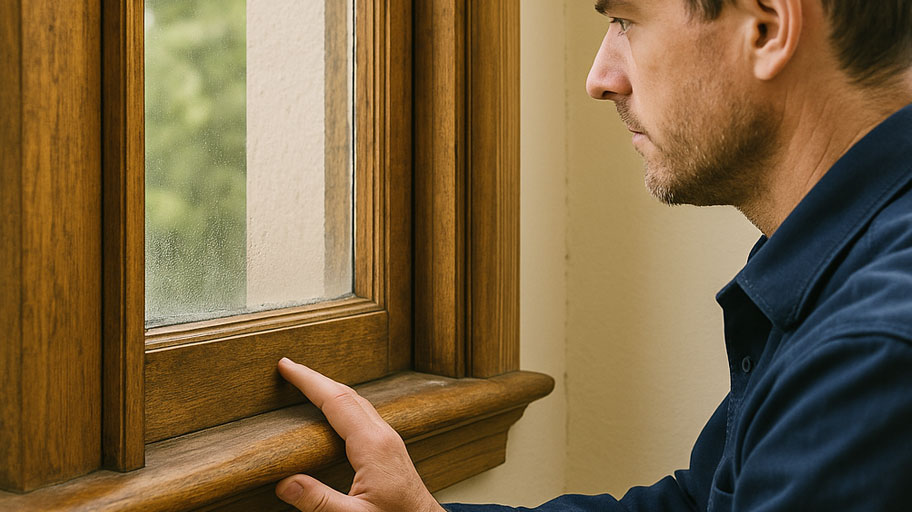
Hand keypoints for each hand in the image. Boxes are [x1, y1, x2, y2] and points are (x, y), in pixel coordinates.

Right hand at [275, 358, 444, 511]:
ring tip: (307, 383)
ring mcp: (390, 440)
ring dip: (331, 388)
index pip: (336, 401)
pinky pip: (364, 414)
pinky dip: (343, 403)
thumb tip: (285, 482)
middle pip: (347, 394)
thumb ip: (319, 501)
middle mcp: (384, 435)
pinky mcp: (391, 448)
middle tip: (289, 368)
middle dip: (317, 378)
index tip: (287, 367)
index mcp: (373, 446)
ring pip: (358, 402)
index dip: (309, 381)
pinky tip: (335, 411)